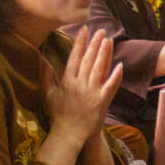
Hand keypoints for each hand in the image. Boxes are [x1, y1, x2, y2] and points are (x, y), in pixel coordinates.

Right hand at [43, 27, 121, 144]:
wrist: (68, 134)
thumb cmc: (58, 114)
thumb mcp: (49, 94)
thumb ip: (47, 76)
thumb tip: (44, 59)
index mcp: (67, 81)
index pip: (74, 57)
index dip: (79, 42)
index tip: (84, 30)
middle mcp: (79, 84)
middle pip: (88, 59)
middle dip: (94, 43)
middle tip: (101, 30)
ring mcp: (91, 93)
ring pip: (99, 69)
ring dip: (104, 53)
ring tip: (109, 40)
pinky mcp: (102, 102)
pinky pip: (110, 86)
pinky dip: (116, 76)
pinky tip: (120, 65)